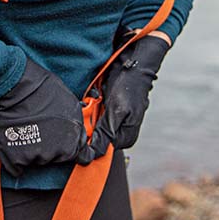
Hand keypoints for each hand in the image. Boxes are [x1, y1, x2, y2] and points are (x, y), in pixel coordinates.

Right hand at [0, 60, 95, 176]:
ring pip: (37, 160)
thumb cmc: (41, 87)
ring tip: (25, 128)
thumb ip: (74, 123)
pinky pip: (17, 167)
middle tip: (40, 127)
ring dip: (32, 149)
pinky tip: (13, 141)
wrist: (15, 86)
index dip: (70, 146)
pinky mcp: (18, 160)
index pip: (79, 155)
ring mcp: (37, 157)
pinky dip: (15, 157)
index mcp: (73, 140)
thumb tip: (74, 129)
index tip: (65, 145)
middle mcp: (58, 152)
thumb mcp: (70, 103)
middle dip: (50, 146)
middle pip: (56, 157)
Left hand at [88, 33, 169, 155]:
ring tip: (97, 100)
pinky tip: (96, 96)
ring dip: (90, 113)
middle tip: (94, 108)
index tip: (87, 125)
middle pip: (96, 136)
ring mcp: (113, 120)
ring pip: (92, 124)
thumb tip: (94, 154)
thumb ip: (105, 133)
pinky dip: (91, 105)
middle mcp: (120, 131)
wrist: (131, 64)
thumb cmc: (129, 87)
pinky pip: (93, 113)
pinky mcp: (108, 110)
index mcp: (126, 137)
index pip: (102, 148)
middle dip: (90, 124)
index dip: (91, 138)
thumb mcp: (116, 112)